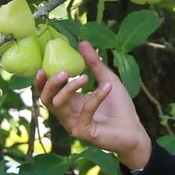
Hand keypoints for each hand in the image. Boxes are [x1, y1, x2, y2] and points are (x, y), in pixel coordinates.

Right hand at [34, 41, 151, 169]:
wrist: (134, 129)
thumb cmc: (120, 106)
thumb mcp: (107, 79)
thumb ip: (94, 63)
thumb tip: (82, 42)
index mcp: (70, 102)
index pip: (47, 92)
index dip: (40, 81)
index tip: (42, 67)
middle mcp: (67, 114)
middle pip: (46, 99)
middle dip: (51, 84)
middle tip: (63, 72)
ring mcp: (73, 125)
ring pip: (59, 105)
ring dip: (70, 88)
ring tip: (85, 77)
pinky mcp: (83, 132)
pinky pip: (84, 112)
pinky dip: (95, 97)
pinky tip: (107, 88)